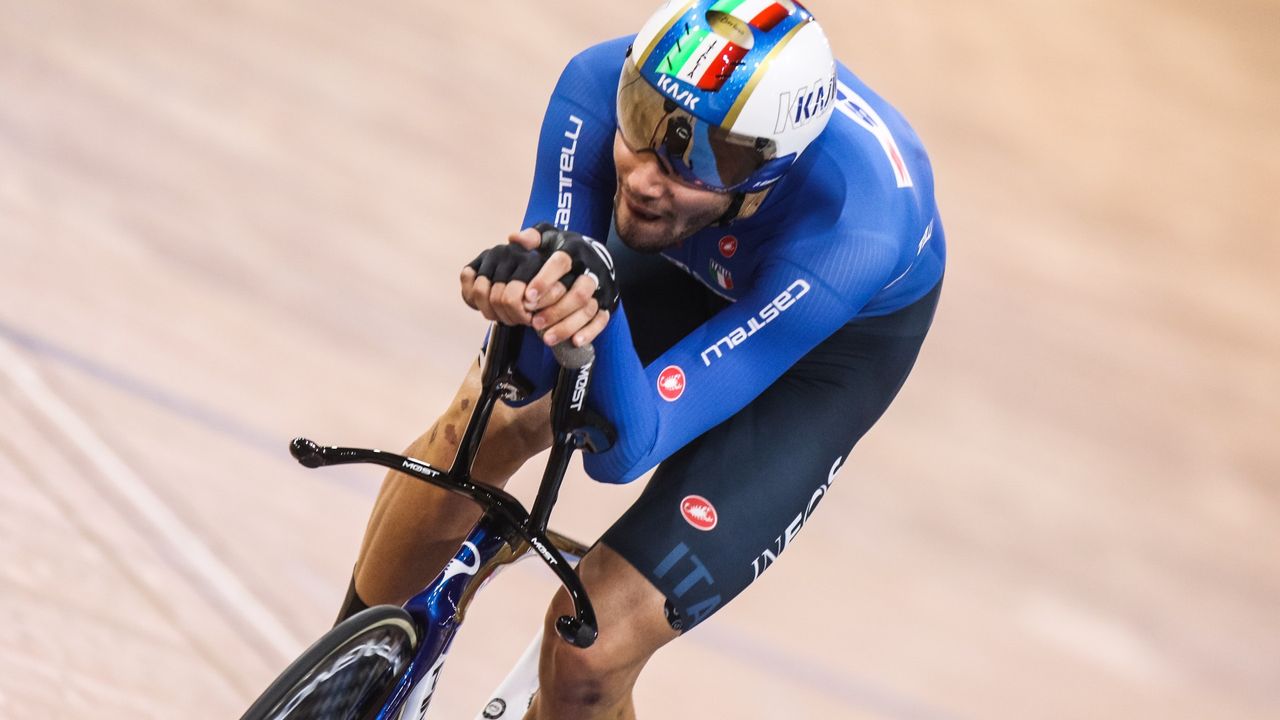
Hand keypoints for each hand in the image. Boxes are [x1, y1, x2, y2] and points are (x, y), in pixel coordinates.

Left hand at [460, 227, 614, 347]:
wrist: (595, 256)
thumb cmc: (564, 250)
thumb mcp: (549, 238)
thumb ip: (532, 238)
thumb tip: (514, 238)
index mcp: (575, 250)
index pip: (562, 263)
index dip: (545, 280)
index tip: (528, 296)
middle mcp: (592, 269)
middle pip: (579, 292)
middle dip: (556, 309)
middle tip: (534, 322)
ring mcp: (601, 288)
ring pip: (589, 308)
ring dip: (568, 325)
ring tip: (546, 337)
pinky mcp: (607, 303)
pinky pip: (602, 320)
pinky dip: (589, 332)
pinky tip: (574, 341)